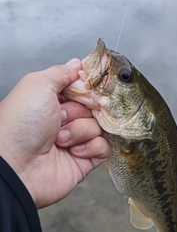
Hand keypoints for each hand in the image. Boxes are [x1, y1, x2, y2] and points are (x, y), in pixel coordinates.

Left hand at [0, 59, 110, 207]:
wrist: (17, 166)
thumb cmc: (20, 125)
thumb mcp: (37, 85)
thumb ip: (61, 72)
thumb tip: (77, 65)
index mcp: (51, 100)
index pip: (83, 88)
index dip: (88, 88)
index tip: (89, 89)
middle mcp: (64, 119)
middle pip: (94, 106)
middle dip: (80, 110)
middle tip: (61, 117)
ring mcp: (75, 140)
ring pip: (99, 126)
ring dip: (81, 130)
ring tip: (60, 139)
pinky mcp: (85, 160)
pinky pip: (104, 147)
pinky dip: (91, 146)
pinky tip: (73, 151)